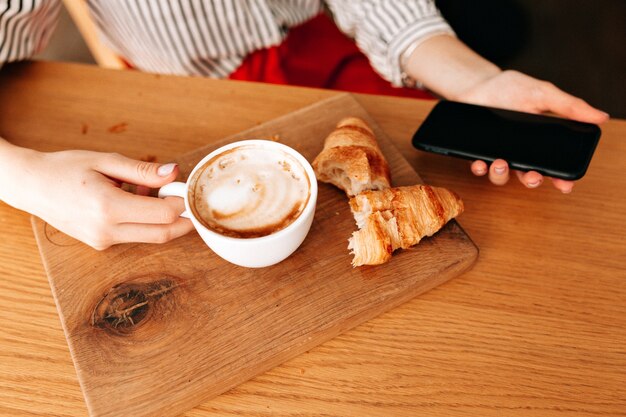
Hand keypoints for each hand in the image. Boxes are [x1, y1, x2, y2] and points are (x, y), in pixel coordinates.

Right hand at [0, 146, 192, 249]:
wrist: (31, 186)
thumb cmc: (65, 169)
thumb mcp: (106, 161)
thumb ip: (143, 170)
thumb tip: (174, 173)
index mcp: (108, 207)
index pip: (163, 215)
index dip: (181, 203)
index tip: (184, 188)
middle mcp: (106, 230)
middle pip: (162, 234)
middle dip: (182, 220)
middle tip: (187, 199)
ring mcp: (103, 241)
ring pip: (150, 237)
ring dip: (162, 219)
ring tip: (152, 192)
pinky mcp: (101, 244)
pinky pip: (134, 235)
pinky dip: (144, 221)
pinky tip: (135, 200)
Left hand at [455, 70, 608, 192]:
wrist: (478, 83)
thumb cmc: (511, 88)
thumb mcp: (543, 94)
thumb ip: (568, 107)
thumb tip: (600, 116)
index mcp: (539, 142)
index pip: (553, 165)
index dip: (560, 178)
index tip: (564, 185)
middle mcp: (520, 152)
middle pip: (528, 176)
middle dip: (531, 181)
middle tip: (532, 176)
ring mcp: (499, 154)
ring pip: (502, 176)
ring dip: (502, 174)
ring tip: (501, 162)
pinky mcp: (479, 153)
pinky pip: (480, 168)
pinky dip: (480, 168)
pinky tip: (481, 163)